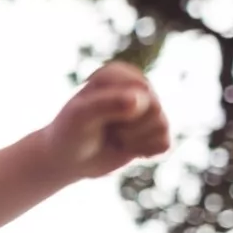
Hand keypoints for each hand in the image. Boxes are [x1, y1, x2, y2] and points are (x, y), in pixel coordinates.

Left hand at [42, 62, 169, 179]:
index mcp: (118, 73)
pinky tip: (125, 147)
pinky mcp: (155, 130)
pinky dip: (144, 152)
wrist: (67, 160)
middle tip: (104, 129)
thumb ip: (108, 104)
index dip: (118, 112)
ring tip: (113, 137)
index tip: (93, 114)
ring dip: (134, 140)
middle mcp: (136, 86)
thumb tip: (140, 99)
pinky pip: (165, 144)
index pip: (140, 91)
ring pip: (161, 126)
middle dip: (128, 127)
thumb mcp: (81, 116)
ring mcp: (148, 108)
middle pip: (155, 108)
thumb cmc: (70, 132)